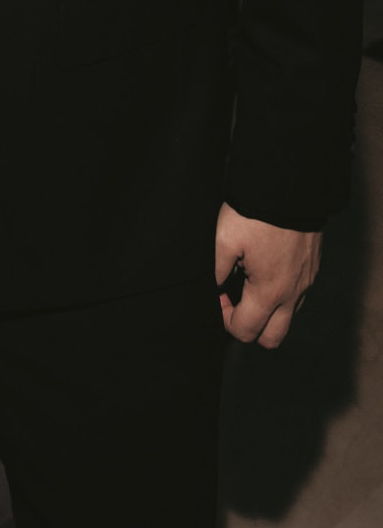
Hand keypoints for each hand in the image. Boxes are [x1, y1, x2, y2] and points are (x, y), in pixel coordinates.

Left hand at [215, 202, 320, 348]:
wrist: (291, 189)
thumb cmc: (255, 215)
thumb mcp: (224, 239)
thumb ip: (216, 271)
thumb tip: (214, 289)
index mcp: (269, 293)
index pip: (245, 331)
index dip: (225, 319)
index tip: (218, 294)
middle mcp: (292, 294)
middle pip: (272, 338)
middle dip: (250, 327)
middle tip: (234, 300)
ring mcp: (306, 282)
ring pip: (288, 317)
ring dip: (267, 311)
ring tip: (248, 282)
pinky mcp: (312, 267)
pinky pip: (298, 295)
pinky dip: (281, 294)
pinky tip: (266, 269)